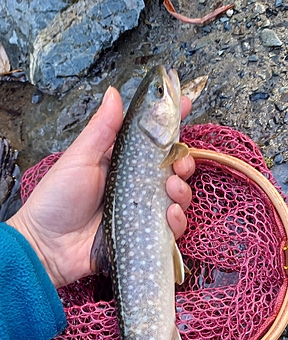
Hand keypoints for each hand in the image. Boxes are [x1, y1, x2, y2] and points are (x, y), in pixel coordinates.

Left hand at [7, 87, 194, 287]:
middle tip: (178, 161)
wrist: (49, 246)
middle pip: (173, 167)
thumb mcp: (80, 158)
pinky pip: (174, 225)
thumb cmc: (58, 199)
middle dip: (183, 160)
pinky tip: (170, 213)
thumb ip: (102, 129)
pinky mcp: (148, 233)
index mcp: (121, 161)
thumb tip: (114, 94)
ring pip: (178, 195)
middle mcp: (137, 183)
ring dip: (182, 189)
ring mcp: (144, 209)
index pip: (152, 138)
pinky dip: (178, 219)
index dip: (170, 120)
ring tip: (171, 187)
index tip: (186, 103)